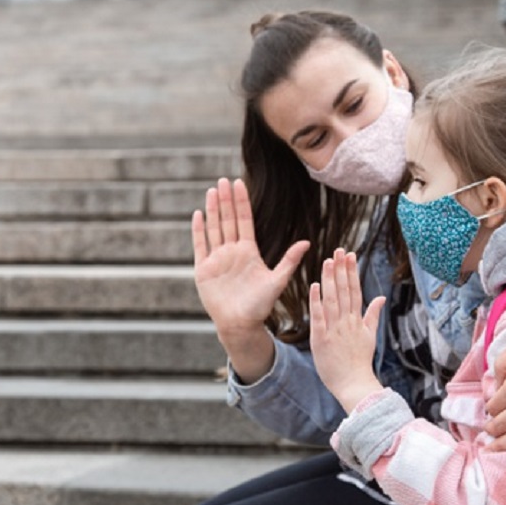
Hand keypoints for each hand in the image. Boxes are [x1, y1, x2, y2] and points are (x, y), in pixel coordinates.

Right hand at [192, 178, 308, 334]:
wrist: (240, 325)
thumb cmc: (260, 306)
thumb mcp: (277, 281)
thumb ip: (289, 261)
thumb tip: (307, 242)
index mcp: (249, 252)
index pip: (244, 221)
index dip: (242, 202)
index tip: (239, 183)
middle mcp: (232, 252)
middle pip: (228, 220)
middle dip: (226, 200)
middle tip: (223, 180)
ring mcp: (217, 259)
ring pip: (214, 228)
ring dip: (213, 209)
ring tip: (212, 190)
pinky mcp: (203, 270)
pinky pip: (200, 245)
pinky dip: (198, 230)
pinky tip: (198, 214)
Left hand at [309, 249, 384, 412]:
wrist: (354, 384)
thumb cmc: (360, 362)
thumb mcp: (370, 336)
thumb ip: (373, 315)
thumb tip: (381, 297)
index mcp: (357, 320)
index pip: (355, 290)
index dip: (352, 271)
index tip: (350, 255)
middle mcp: (347, 322)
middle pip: (344, 291)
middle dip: (341, 269)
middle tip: (338, 250)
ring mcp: (334, 330)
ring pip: (332, 300)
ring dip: (330, 279)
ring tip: (328, 261)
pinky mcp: (321, 339)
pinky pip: (318, 317)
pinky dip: (317, 301)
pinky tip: (315, 286)